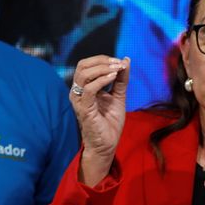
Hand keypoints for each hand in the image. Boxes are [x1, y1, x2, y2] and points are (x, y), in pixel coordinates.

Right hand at [70, 56, 129, 186]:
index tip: (121, 62)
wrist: (107, 144)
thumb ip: (121, 79)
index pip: (88, 64)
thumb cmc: (109, 122)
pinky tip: (113, 78)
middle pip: (83, 65)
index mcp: (85, 87)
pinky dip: (101, 80)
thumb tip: (125, 60)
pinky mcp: (83, 108)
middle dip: (102, 61)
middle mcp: (78, 91)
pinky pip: (89, 89)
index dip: (104, 59)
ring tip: (117, 70)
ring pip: (83, 74)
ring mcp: (79, 99)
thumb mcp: (118, 96)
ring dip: (102, 68)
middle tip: (118, 64)